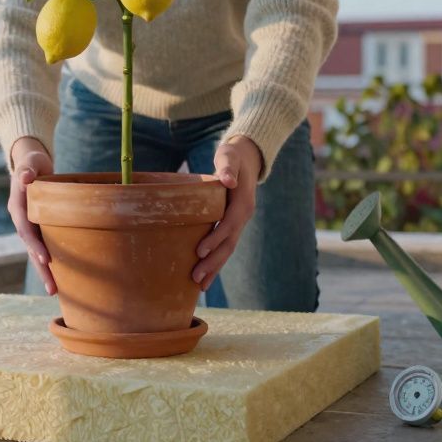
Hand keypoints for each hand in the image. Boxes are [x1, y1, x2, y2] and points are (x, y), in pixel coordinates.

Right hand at [7, 137, 56, 294]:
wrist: (30, 164)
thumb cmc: (32, 161)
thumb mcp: (30, 161)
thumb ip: (27, 169)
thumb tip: (24, 178)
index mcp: (17, 206)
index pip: (25, 229)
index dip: (33, 244)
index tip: (44, 258)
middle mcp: (21, 220)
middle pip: (30, 248)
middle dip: (40, 268)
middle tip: (51, 289)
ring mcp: (29, 226)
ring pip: (35, 252)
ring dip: (44, 271)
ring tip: (54, 291)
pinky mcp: (38, 228)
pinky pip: (44, 247)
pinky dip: (50, 262)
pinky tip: (62, 277)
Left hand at [193, 135, 261, 290]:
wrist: (246, 159)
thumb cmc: (233, 156)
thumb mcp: (230, 156)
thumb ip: (228, 168)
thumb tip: (228, 181)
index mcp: (243, 202)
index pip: (229, 224)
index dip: (216, 238)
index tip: (199, 251)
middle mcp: (243, 216)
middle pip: (229, 243)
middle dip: (213, 262)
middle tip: (195, 278)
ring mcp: (239, 222)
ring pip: (228, 249)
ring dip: (215, 267)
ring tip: (199, 284)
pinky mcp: (232, 225)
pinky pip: (225, 246)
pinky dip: (216, 261)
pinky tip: (205, 276)